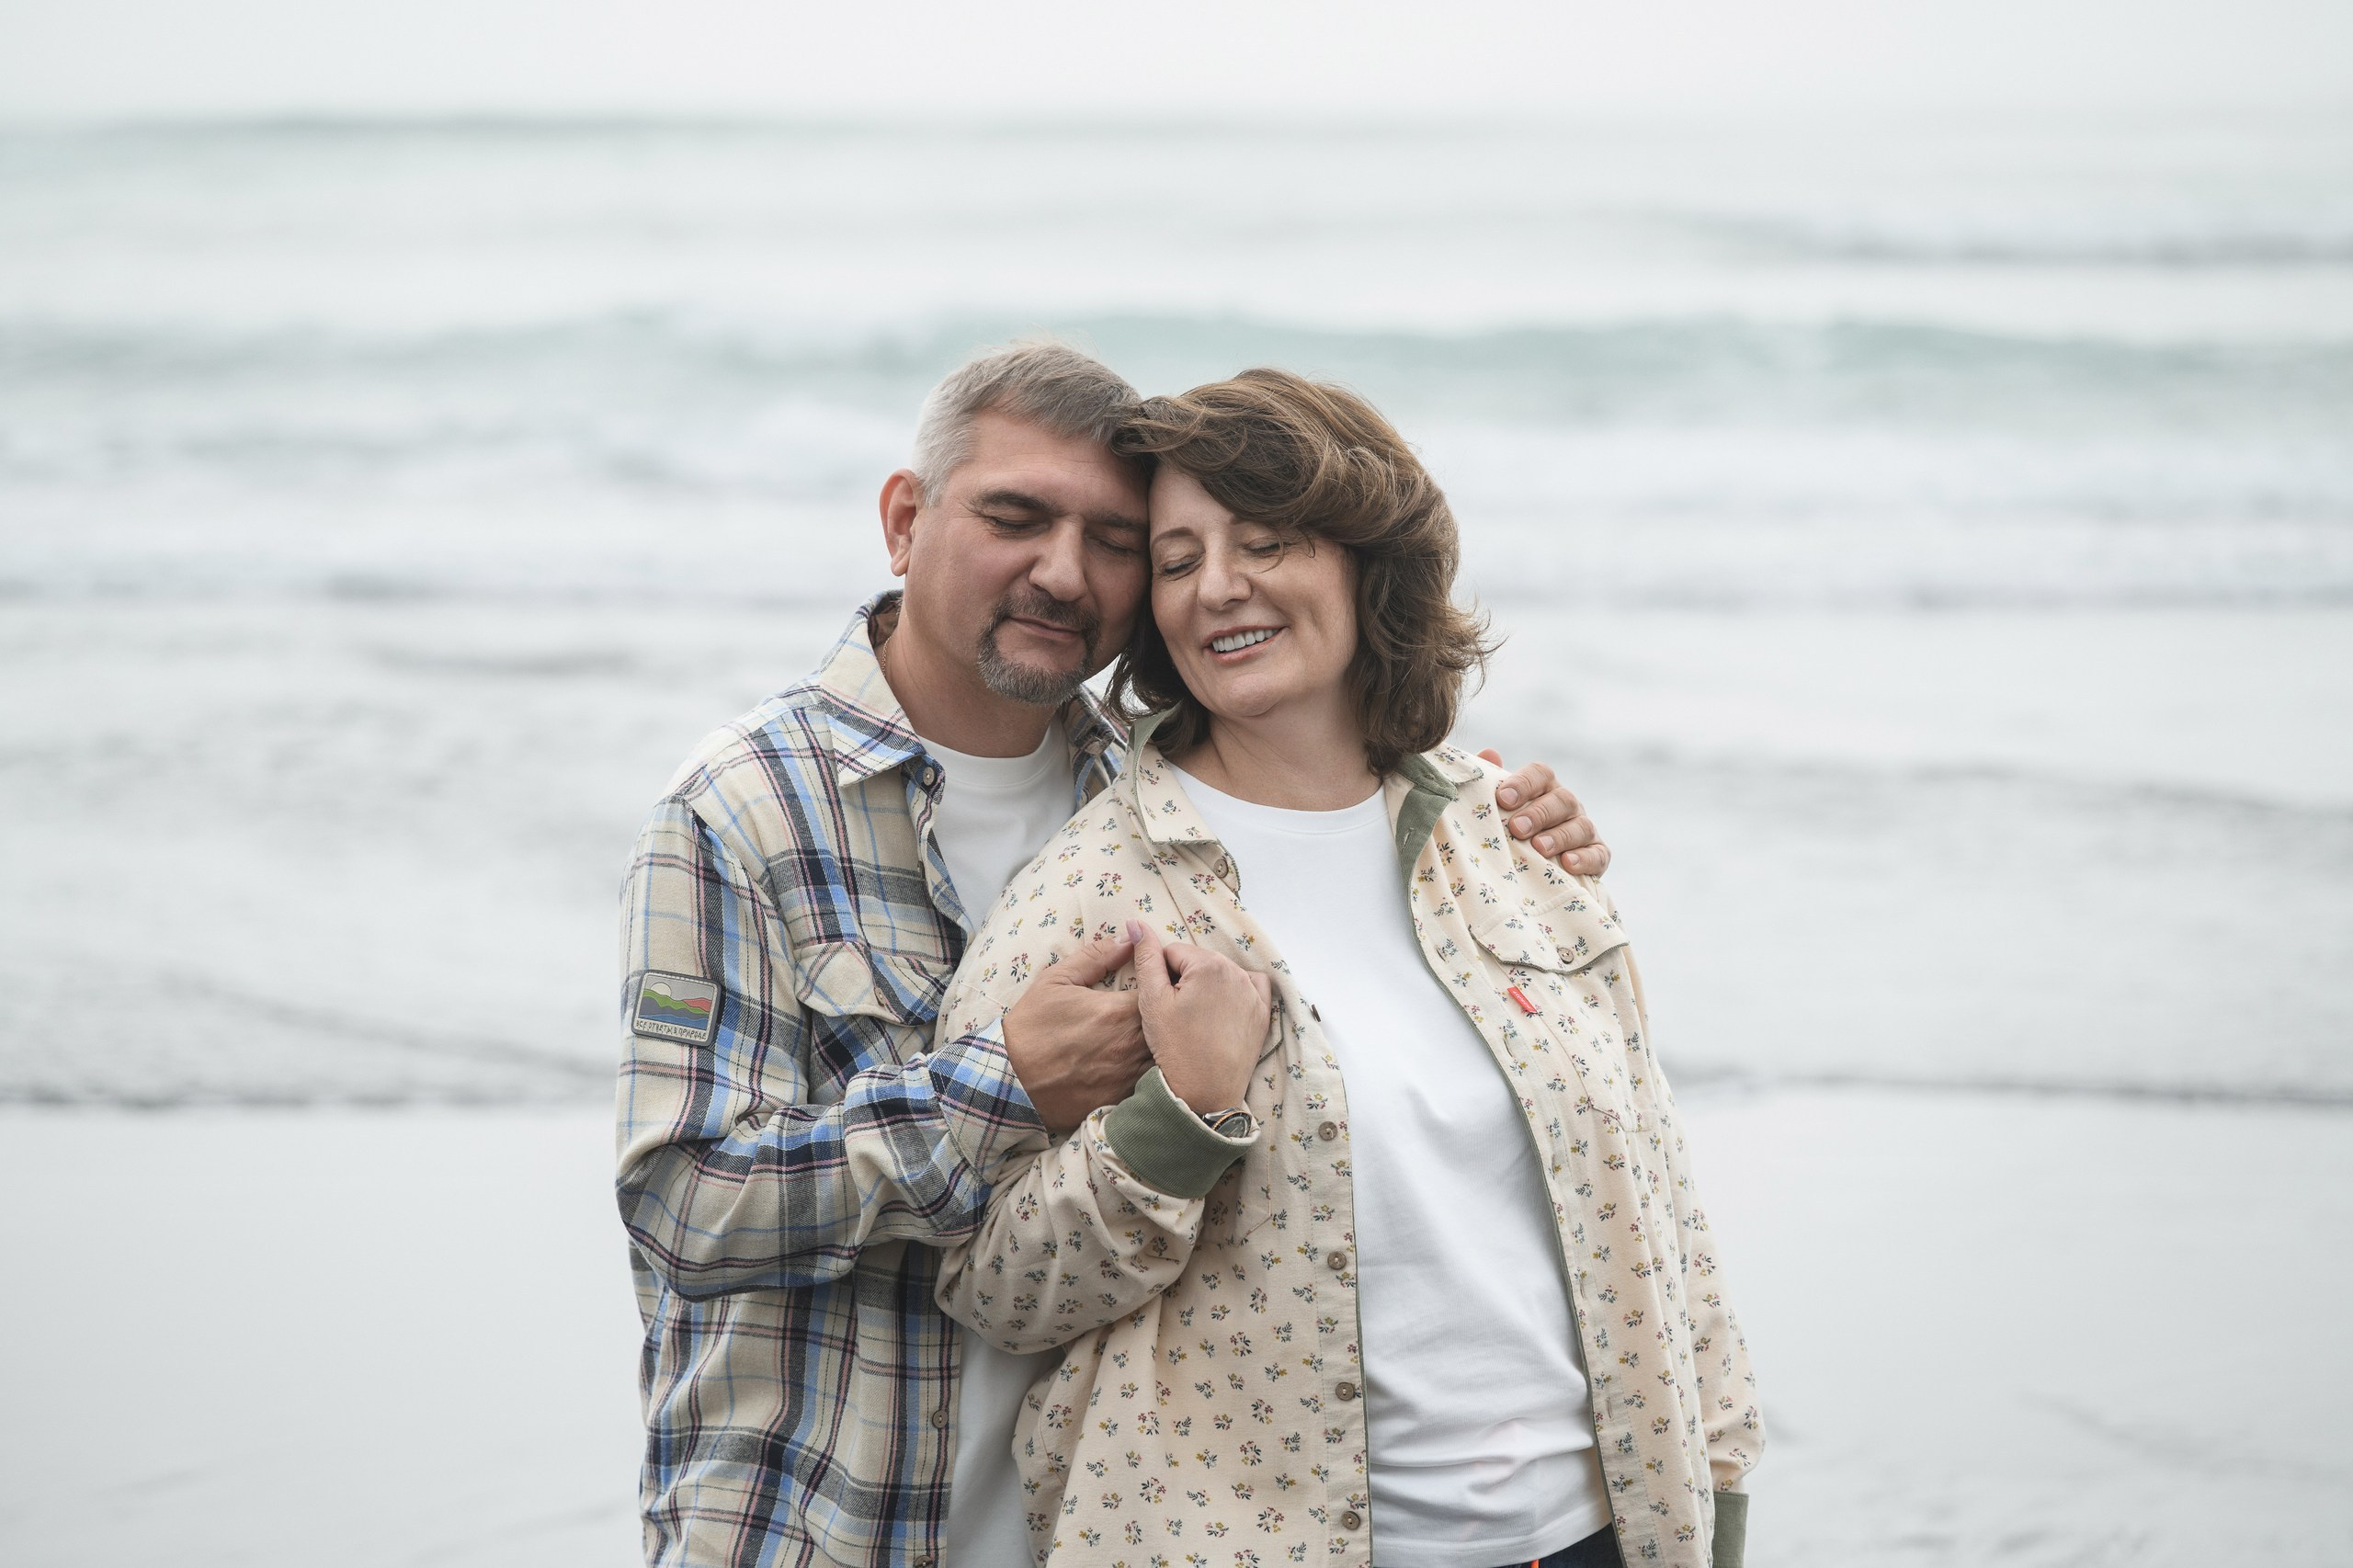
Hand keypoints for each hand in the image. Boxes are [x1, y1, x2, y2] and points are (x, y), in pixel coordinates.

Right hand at [1000, 932, 1150, 1131]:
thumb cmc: (1031, 1029)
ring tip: (1159, 1034)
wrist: (1011, 1084)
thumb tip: (1129, 939)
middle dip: (1169, 1012)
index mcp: (1120, 1012)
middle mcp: (1133, 1045)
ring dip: (1166, 1042)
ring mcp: (1131, 1075)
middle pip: (1171, 1024)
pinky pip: (1152, 1082)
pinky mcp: (1125, 1099)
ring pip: (1166, 1055)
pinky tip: (1143, 1062)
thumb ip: (1095, 956)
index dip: (1164, 983)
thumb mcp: (1054, 981)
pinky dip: (1153, 1070)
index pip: (1163, 990)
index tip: (1160, 980)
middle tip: (1165, 1005)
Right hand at [1127, 919, 1271, 1113]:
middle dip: (1184, 980)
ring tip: (1196, 1019)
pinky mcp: (1262, 1012)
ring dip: (1206, 987)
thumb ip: (1145, 957)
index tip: (1161, 1003)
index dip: (1160, 976)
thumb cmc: (1175, 1048)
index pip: (1173, 953)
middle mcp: (1236, 972)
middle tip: (1177, 1014)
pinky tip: (1221, 1011)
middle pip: (1198, 962)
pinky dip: (1235, 992)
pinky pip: (1249, 986)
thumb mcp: (1151, 1000)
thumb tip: (1135, 923)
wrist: (1204, 1092)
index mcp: (1208, 964)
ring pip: (1220, 974)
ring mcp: (1253, 992)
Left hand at [1480, 750, 1610, 876]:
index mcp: (1544, 788)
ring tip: (1538, 848)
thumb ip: (1490, 782)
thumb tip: (1490, 753)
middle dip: (1539, 814)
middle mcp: (1567, 805)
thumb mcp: (1497, 809)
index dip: (1523, 783)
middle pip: (1561, 800)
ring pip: (1581, 827)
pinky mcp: (1598, 855)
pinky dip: (1584, 859)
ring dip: (1559, 837)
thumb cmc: (1509, 830)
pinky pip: (1597, 854)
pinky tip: (1567, 864)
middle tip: (1517, 828)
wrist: (1532, 866)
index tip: (1502, 798)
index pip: (1540, 774)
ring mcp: (1584, 829)